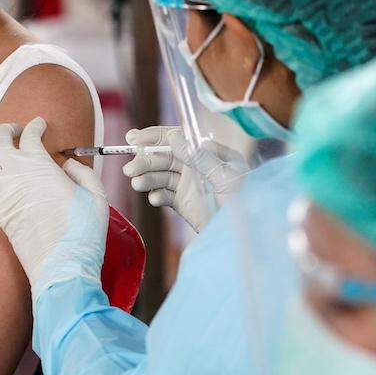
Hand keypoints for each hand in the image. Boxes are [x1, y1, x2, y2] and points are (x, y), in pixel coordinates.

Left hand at [0, 118, 107, 301]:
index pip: (30, 135)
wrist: (63, 266)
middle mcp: (16, 177)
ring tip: (11, 161)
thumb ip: (81, 172)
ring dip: (0, 161)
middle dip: (6, 131)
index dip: (35, 125)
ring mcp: (5, 198)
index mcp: (39, 166)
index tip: (40, 124)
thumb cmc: (84, 230)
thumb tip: (67, 166)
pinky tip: (9, 190)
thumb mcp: (95, 194)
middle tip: (14, 130)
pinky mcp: (1, 218)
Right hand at [122, 126, 249, 231]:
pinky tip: (155, 199)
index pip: (179, 138)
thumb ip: (198, 156)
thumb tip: (174, 137)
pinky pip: (165, 194)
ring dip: (148, 178)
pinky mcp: (184, 203)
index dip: (155, 137)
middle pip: (165, 157)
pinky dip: (157, 195)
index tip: (133, 140)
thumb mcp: (222, 176)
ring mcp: (191, 185)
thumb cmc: (243, 203)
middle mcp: (198, 166)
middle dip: (146, 161)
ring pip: (162, 176)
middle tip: (130, 169)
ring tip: (138, 184)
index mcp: (210, 153)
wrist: (244, 237)